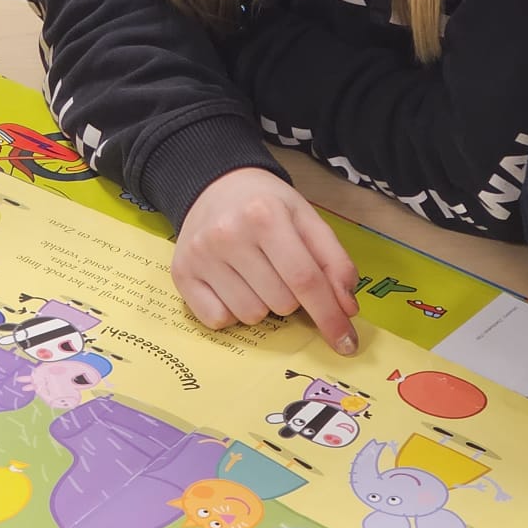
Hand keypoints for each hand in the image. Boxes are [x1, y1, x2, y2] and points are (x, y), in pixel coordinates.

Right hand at [172, 168, 359, 353]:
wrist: (214, 184)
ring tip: (254, 274)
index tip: (346, 343)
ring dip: (262, 304)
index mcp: (265, 215)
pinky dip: (231, 312)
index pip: (305, 280)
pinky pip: (218, 321)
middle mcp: (228, 234)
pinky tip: (231, 284)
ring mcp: (201, 255)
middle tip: (279, 269)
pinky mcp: (181, 273)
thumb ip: (334, 261)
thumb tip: (346, 309)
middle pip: (281, 303)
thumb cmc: (266, 205)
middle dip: (291, 297)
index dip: (330, 316)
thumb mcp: (307, 219)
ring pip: (251, 316)